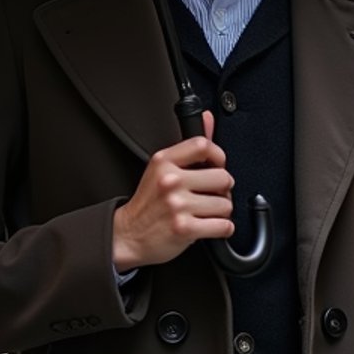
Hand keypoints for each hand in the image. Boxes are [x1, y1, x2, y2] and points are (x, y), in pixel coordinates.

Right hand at [113, 109, 233, 267]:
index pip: (203, 145)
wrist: (128, 235)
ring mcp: (177, 205)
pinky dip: (222, 229)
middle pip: (223, 178)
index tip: (217, 166)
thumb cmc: (147, 204)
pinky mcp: (184, 228)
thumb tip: (208, 119)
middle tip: (211, 196)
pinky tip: (209, 226)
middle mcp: (170, 181)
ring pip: (225, 204)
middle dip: (223, 190)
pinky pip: (223, 226)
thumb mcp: (161, 169)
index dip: (219, 156)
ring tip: (206, 213)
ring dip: (222, 212)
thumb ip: (189, 147)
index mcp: (164, 162)